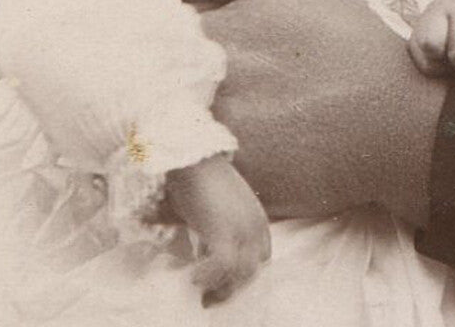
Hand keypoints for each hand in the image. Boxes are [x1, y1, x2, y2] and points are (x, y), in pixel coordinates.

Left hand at [157, 0, 444, 226]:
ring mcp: (215, 147)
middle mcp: (203, 94)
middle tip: (178, 75)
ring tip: (193, 111)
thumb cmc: (347, 42)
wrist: (396, 122)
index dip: (147, 34)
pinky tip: (212, 149)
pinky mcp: (228, 190)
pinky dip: (186, 167)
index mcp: (212, 38)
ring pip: (159, 135)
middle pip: (147, 87)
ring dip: (166, 123)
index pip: (144, 34)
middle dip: (153, 79)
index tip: (156, 35)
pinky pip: (181, 182)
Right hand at [166, 154, 270, 304]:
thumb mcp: (221, 208)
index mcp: (258, 219)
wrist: (195, 159)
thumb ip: (222, 230)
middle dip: (232, 286)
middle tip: (210, 295)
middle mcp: (255, 226)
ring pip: (240, 274)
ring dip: (220, 286)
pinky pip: (223, 267)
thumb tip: (206, 254)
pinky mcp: (224, 231)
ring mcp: (242, 229)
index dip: (243, 273)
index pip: (261, 258)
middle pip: (252, 271)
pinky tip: (193, 278)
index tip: (223, 282)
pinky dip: (209, 277)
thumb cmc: (203, 180)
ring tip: (200, 289)